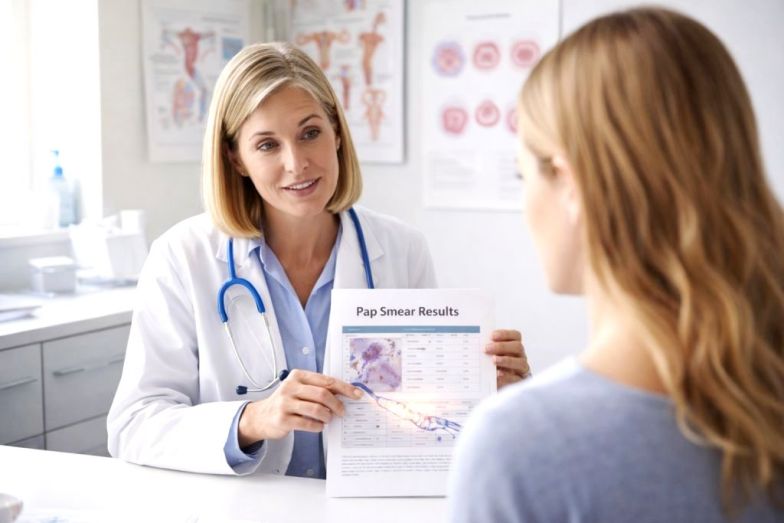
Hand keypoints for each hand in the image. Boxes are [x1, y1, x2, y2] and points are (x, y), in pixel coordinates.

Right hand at [238, 369, 361, 446]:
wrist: (262, 417)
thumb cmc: (287, 402)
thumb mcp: (300, 389)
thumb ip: (318, 389)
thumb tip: (345, 394)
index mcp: (298, 376)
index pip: (327, 380)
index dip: (344, 388)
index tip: (357, 395)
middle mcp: (290, 387)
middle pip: (323, 394)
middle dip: (337, 404)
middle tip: (342, 412)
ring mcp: (285, 403)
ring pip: (316, 409)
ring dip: (327, 416)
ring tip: (328, 419)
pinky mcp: (282, 419)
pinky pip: (307, 423)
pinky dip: (318, 426)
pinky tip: (319, 426)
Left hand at [485, 329, 530, 388]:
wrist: (495, 385)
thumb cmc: (492, 366)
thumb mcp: (490, 356)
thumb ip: (488, 350)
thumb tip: (480, 345)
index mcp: (514, 346)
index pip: (515, 336)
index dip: (505, 334)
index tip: (491, 336)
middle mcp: (520, 356)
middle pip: (518, 347)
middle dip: (502, 346)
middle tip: (487, 348)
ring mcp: (521, 369)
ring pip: (520, 362)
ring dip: (506, 360)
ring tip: (493, 360)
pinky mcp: (520, 381)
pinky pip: (517, 378)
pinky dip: (507, 376)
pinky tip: (497, 375)